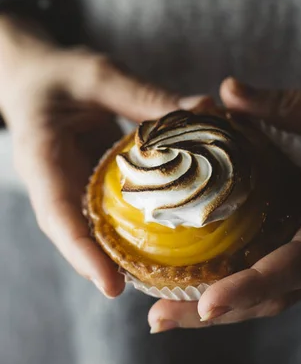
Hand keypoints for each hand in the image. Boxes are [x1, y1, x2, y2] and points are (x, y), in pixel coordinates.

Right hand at [0, 16, 202, 296]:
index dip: (82, 254)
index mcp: (41, 160)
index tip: (111, 288)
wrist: (34, 74)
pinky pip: (107, 208)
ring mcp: (68, 185)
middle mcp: (52, 183)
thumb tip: (204, 112)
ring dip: (121, 253)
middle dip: (105, 267)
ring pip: (92, 228)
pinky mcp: (87, 181)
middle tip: (148, 291)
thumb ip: (145, 97)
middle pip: (75, 236)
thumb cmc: (58, 72)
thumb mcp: (99, 76)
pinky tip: (167, 231)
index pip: (58, 217)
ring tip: (161, 277)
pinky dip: (132, 223)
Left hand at [149, 78, 300, 330]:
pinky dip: (242, 291)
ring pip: (280, 297)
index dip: (255, 283)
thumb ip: (293, 103)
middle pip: (280, 294)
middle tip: (158, 320)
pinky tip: (203, 286)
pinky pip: (283, 282)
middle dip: (221, 312)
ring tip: (165, 314)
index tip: (207, 302)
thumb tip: (226, 92)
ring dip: (224, 310)